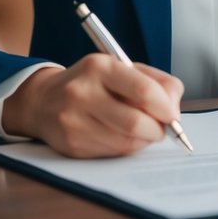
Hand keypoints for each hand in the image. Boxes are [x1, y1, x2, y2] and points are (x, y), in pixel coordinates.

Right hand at [2, 54, 183, 157]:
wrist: (43, 100)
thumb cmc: (93, 82)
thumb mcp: (122, 68)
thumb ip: (156, 82)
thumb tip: (174, 109)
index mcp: (100, 66)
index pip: (143, 90)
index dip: (165, 107)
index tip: (173, 114)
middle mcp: (82, 92)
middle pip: (135, 123)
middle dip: (157, 130)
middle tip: (162, 128)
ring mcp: (73, 121)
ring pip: (126, 142)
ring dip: (144, 140)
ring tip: (142, 130)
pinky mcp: (71, 145)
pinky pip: (112, 152)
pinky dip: (126, 147)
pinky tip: (121, 136)